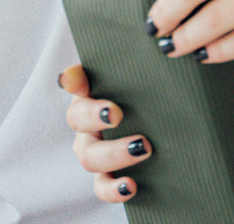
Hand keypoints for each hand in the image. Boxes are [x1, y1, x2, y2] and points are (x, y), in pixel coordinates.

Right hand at [58, 65, 151, 202]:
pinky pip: (101, 186)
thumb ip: (139, 61)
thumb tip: (148, 44)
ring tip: (143, 147)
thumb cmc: (149, 90)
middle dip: (94, 116)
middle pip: (77, 118)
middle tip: (116, 113)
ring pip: (90, 156)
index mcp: (93, 90)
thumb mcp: (144, 73)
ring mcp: (93, 149)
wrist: (161, 122)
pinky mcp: (106, 175)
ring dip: (114, 153)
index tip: (73, 80)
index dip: (72, 79)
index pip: (75, 79)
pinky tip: (131, 185)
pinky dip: (113, 189)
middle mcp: (87, 120)